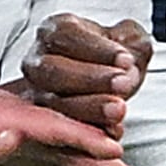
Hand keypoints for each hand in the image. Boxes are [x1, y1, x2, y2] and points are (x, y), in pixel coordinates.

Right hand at [19, 12, 148, 140]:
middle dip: (90, 79)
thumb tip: (126, 61)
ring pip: (51, 104)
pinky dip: (85, 134)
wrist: (112, 86)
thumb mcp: (129, 40)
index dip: (97, 50)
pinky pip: (57, 131)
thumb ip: (130, 43)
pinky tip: (110, 131)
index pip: (66, 36)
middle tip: (122, 84)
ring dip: (87, 109)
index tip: (125, 59)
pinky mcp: (43, 125)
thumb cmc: (115, 60)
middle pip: (53, 70)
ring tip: (118, 110)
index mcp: (55, 32)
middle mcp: (38, 61)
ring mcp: (35, 94)